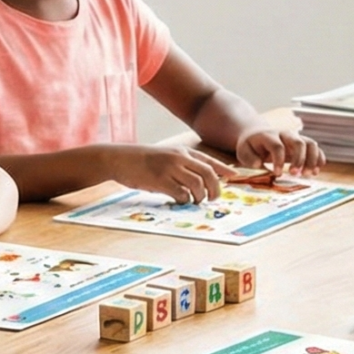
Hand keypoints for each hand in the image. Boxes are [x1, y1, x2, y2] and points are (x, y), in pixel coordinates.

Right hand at [108, 145, 222, 203]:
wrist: (120, 158)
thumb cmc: (143, 160)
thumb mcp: (166, 156)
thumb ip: (182, 165)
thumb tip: (200, 181)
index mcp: (182, 152)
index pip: (209, 161)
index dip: (223, 170)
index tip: (233, 177)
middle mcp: (179, 158)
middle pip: (208, 174)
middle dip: (215, 189)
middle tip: (213, 199)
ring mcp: (170, 169)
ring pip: (197, 185)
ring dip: (200, 197)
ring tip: (195, 201)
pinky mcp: (160, 180)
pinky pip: (181, 193)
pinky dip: (184, 200)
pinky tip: (179, 201)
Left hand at [236, 128, 323, 175]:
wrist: (257, 134)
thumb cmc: (250, 146)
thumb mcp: (243, 151)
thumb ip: (249, 158)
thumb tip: (258, 164)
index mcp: (269, 136)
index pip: (277, 146)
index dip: (279, 160)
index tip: (278, 174)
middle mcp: (284, 134)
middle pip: (298, 142)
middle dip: (300, 159)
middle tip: (296, 175)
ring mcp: (295, 138)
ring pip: (310, 144)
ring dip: (312, 160)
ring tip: (309, 175)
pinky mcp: (302, 144)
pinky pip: (315, 148)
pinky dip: (319, 158)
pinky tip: (316, 171)